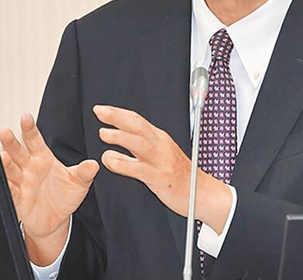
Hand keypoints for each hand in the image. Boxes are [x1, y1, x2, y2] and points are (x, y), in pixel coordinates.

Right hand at [0, 113, 99, 264]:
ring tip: (3, 156)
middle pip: (18, 152)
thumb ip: (85, 172)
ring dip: (6, 163)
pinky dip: (6, 186)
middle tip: (5, 131)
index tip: (25, 117)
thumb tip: (94, 164)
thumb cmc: (65, 196)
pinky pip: (10, 191)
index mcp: (44, 159)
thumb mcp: (79, 183)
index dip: (30, 129)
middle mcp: (30, 168)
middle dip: (11, 142)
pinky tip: (3, 181)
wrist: (56, 221)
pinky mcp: (18, 199)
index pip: (35, 140)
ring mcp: (22, 183)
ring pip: (11, 170)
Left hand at [93, 105, 231, 233]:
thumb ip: (142, 148)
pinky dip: (123, 163)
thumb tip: (118, 144)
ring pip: (139, 143)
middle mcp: (161, 145)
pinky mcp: (160, 177)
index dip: (119, 113)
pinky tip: (111, 161)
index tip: (102, 109)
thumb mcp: (162, 155)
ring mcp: (161, 161)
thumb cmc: (180, 176)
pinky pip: (139, 169)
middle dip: (117, 116)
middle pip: (137, 125)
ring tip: (103, 133)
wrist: (203, 193)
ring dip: (120, 136)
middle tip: (99, 111)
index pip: (138, 120)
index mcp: (160, 139)